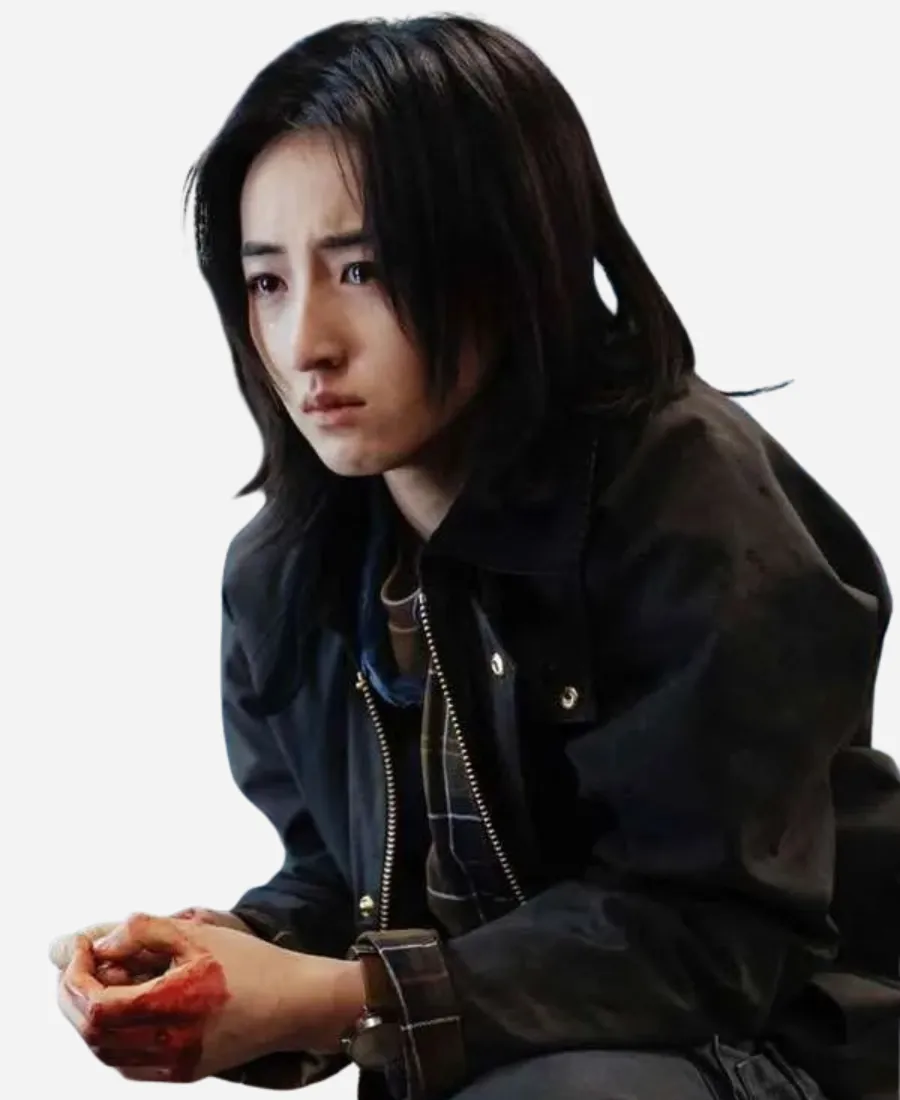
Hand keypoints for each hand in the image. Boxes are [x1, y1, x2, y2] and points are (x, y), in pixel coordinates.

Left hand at [57, 912, 363, 1082]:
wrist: (295, 1001)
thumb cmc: (252, 962)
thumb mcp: (198, 933)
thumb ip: (144, 931)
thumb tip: (102, 944)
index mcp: (169, 1008)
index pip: (94, 1005)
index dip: (76, 976)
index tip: (83, 948)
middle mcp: (167, 1046)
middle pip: (92, 1033)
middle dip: (75, 996)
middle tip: (81, 964)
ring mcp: (174, 1065)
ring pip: (106, 1053)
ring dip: (90, 1018)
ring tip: (100, 982)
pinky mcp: (184, 1072)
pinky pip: (128, 1063)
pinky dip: (112, 1037)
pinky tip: (123, 1009)